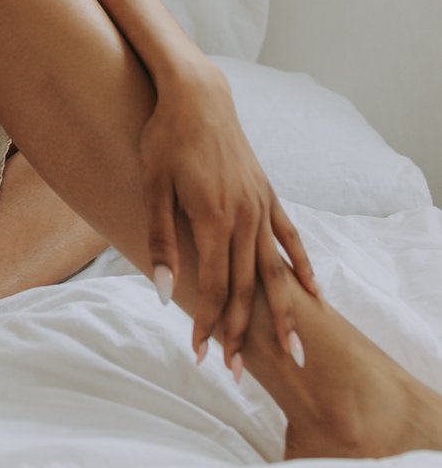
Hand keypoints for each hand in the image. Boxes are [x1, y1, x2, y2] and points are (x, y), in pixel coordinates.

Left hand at [138, 63, 320, 373]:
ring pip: (274, 270)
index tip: (199, 354)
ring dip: (281, 314)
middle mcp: (244, 217)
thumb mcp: (152, 186)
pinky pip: (289, 237)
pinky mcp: (266, 193)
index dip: (207, 323)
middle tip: (240, 374)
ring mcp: (260, 205)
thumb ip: (160, 240)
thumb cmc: (165, 137)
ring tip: (294, 352)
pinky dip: (302, 266)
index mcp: (214, 219)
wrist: (196, 93)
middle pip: (247, 288)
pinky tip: (315, 294)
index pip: (215, 286)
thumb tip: (164, 290)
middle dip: (243, 333)